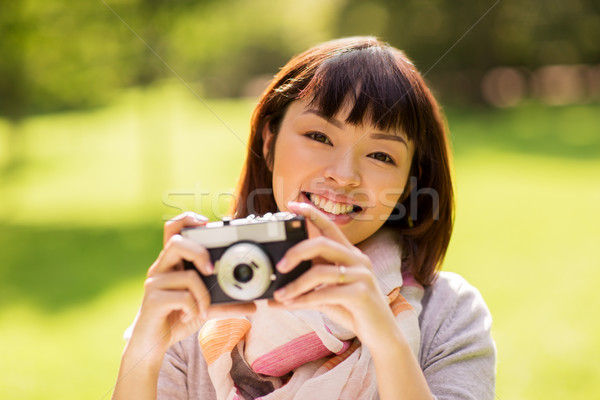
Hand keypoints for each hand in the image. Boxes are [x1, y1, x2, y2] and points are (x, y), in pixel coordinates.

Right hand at [125, 212, 254, 363]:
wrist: (152, 344)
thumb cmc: (177, 319)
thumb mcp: (204, 307)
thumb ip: (225, 303)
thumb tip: (253, 305)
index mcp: (172, 263)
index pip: (172, 228)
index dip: (188, 219)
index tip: (206, 223)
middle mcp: (161, 268)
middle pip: (176, 242)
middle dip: (200, 252)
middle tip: (211, 270)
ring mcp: (155, 283)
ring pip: (187, 275)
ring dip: (203, 295)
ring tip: (203, 309)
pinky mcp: (153, 300)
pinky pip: (183, 297)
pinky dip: (195, 308)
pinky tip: (191, 316)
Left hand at [272, 202, 398, 346]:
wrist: (382, 334)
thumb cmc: (353, 310)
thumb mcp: (327, 295)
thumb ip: (305, 290)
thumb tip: (274, 297)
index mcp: (350, 254)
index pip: (330, 226)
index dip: (311, 213)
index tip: (291, 205)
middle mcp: (358, 260)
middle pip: (323, 243)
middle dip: (296, 251)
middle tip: (279, 266)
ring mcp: (362, 275)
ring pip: (321, 271)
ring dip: (296, 284)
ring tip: (280, 295)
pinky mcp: (362, 294)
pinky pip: (326, 293)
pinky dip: (305, 299)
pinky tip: (293, 305)